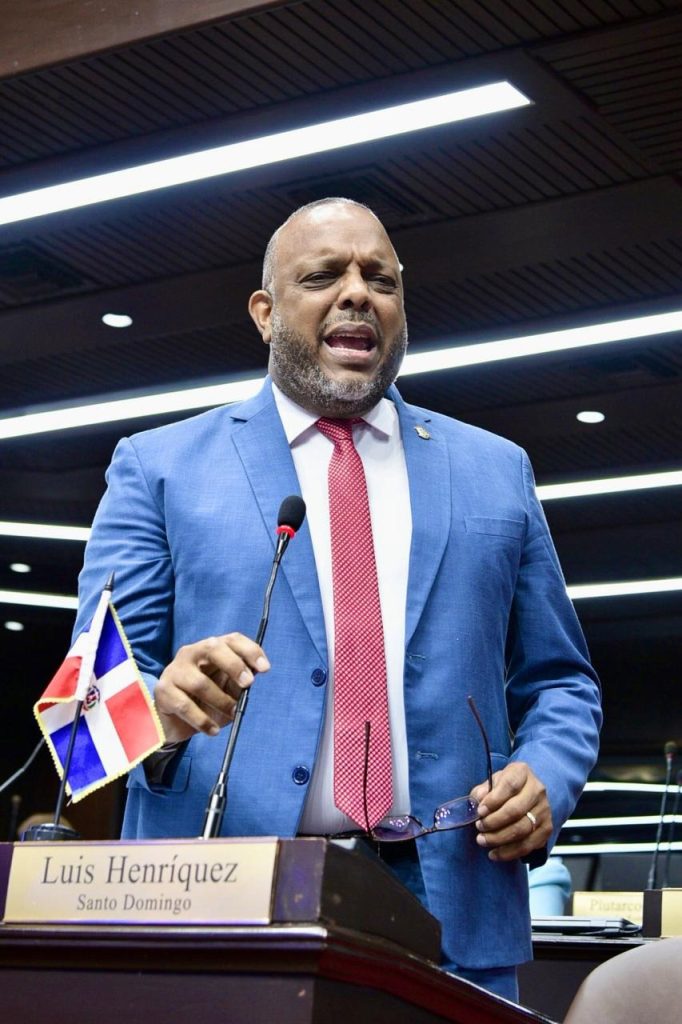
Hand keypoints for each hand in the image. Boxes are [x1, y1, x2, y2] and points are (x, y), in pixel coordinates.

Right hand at [154, 633, 269, 742]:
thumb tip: (256, 672)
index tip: (265, 668)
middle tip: (248, 684)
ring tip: (232, 714)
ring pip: (200, 683)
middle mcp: (191, 653)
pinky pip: (185, 706)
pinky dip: (203, 720)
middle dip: (234, 665)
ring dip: (221, 701)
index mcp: (210, 649)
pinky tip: (213, 730)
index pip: (231, 639)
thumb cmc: (205, 701)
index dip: (250, 650)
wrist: (172, 721)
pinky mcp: (163, 691)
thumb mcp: (227, 690)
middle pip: (213, 648)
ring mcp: (175, 670)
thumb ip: (240, 681)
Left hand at [469, 762, 551, 861]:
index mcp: (522, 772)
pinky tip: (495, 853)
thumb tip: (476, 802)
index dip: (493, 800)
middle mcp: (537, 790)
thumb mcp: (492, 782)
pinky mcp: (546, 829)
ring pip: (522, 829)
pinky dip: (509, 852)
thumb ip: (482, 791)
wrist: (528, 794)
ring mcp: (544, 810)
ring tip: (483, 840)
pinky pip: (528, 845)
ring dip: (499, 839)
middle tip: (479, 827)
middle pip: (516, 810)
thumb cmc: (506, 787)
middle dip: (494, 822)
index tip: (479, 811)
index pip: (510, 785)